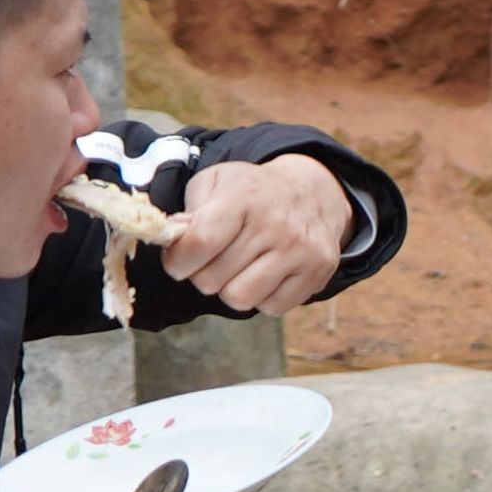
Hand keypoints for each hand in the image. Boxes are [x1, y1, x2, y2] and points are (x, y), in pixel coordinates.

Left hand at [163, 152, 352, 316]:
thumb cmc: (251, 192)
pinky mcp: (317, 272)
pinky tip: (266, 274)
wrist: (311, 192)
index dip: (177, 261)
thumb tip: (174, 240)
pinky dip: (263, 297)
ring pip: (240, 299)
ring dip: (232, 289)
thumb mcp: (214, 183)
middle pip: (212, 279)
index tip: (178, 262)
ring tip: (239, 269)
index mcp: (243, 196)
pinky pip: (271, 308)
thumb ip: (188, 211)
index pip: (199, 243)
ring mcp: (300, 250)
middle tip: (215, 260)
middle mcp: (275, 223)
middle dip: (203, 275)